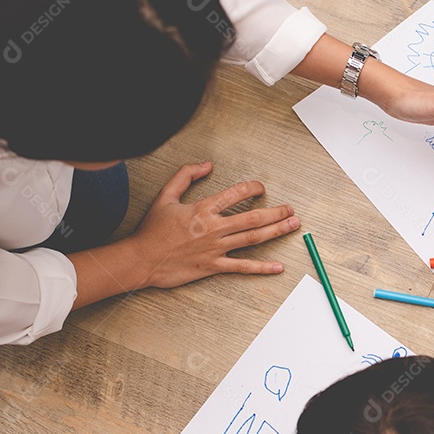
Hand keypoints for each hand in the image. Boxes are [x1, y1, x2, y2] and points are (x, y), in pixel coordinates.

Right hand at [131, 162, 299, 287]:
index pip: (236, 193)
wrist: (141, 259)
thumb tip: (206, 164)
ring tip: (293, 225)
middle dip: (276, 212)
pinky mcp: (213, 267)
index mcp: (203, 210)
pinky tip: (278, 267)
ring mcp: (215, 249)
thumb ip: (185, 176)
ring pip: (253, 239)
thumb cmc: (152, 230)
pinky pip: (242, 267)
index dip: (253, 188)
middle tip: (291, 209)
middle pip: (253, 218)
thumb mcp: (165, 196)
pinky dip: (262, 268)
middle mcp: (213, 228)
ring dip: (276, 231)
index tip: (261, 188)